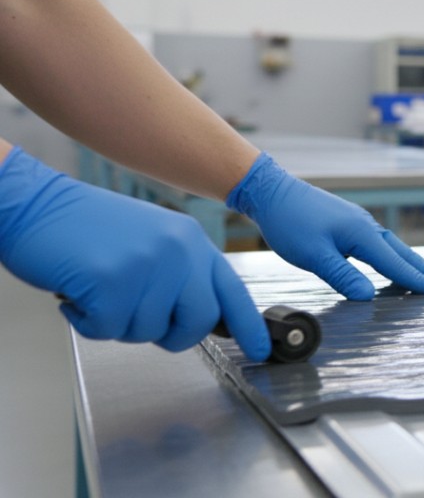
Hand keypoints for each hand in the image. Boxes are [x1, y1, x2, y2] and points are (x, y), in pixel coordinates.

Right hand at [0, 147, 270, 359]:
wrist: (34, 203)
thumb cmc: (84, 227)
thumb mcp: (150, 239)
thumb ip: (179, 273)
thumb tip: (198, 317)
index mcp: (190, 241)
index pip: (232, 290)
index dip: (247, 325)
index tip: (261, 349)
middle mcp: (178, 251)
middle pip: (197, 323)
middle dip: (169, 335)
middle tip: (133, 316)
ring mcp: (148, 265)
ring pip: (146, 332)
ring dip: (115, 322)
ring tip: (98, 287)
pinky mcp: (114, 281)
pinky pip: (107, 330)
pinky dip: (86, 321)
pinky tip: (77, 291)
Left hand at [226, 152, 423, 299]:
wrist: (272, 191)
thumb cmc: (290, 223)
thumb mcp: (313, 255)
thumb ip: (342, 276)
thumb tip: (369, 296)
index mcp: (361, 235)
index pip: (394, 264)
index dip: (417, 280)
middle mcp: (366, 227)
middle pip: (403, 253)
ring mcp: (358, 223)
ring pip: (392, 246)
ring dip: (412, 262)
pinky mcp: (348, 223)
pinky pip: (380, 242)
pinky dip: (394, 254)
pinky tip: (392, 260)